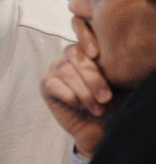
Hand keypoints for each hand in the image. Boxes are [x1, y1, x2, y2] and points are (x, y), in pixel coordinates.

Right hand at [40, 18, 116, 159]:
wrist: (101, 127)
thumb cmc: (112, 103)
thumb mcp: (117, 81)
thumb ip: (111, 64)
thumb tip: (112, 56)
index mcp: (88, 49)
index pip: (84, 35)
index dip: (87, 39)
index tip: (96, 54)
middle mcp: (70, 56)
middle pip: (74, 54)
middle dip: (92, 78)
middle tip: (106, 98)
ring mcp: (56, 69)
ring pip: (66, 72)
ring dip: (84, 92)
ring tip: (97, 108)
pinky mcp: (46, 85)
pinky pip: (54, 84)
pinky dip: (70, 96)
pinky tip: (80, 107)